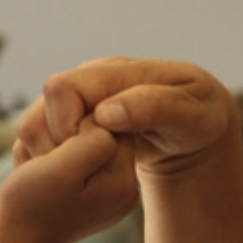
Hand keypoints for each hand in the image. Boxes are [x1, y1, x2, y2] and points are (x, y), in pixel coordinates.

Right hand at [0, 116, 139, 242]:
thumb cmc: (29, 205)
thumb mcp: (62, 167)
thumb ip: (94, 139)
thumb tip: (107, 122)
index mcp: (124, 184)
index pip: (113, 126)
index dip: (79, 125)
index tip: (55, 152)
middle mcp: (124, 190)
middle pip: (104, 134)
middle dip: (71, 137)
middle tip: (46, 163)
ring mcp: (110, 194)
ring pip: (88, 144)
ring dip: (60, 148)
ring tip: (43, 172)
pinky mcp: (93, 195)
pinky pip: (80, 160)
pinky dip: (58, 161)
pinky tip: (45, 178)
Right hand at [13, 57, 238, 175]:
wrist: (198, 131)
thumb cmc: (200, 122)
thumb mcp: (191, 117)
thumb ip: (153, 108)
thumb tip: (106, 112)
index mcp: (118, 71)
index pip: (62, 89)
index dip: (66, 124)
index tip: (90, 152)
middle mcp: (94, 76)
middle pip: (45, 105)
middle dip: (60, 141)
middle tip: (92, 165)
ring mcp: (84, 95)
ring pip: (42, 120)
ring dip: (56, 151)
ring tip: (89, 170)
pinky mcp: (80, 115)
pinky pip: (49, 133)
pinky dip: (58, 156)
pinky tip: (82, 171)